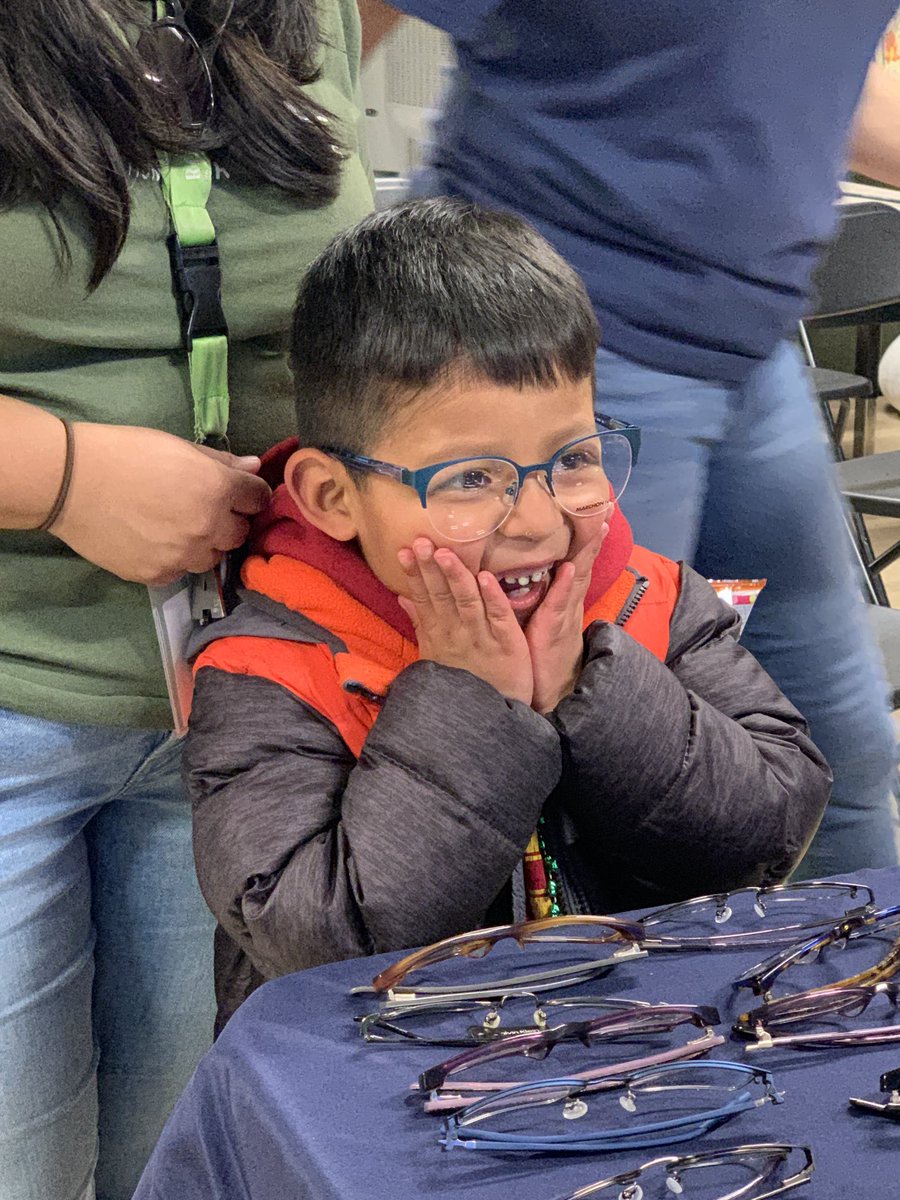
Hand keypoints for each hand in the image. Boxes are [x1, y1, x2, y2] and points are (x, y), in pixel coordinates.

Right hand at [52, 423, 270, 584]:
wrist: (71, 482)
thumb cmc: (125, 453)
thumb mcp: (178, 447)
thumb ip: (221, 462)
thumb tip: (254, 467)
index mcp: (217, 490)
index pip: (258, 499)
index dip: (250, 494)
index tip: (239, 493)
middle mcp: (208, 528)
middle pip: (240, 533)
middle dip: (229, 521)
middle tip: (203, 508)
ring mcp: (183, 556)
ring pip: (212, 557)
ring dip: (204, 544)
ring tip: (177, 527)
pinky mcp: (157, 576)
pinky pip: (180, 572)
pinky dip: (174, 560)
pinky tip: (155, 542)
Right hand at [396, 538, 533, 704]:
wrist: (491, 718)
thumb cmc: (465, 682)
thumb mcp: (435, 654)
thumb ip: (421, 623)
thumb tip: (402, 596)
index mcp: (439, 634)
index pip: (423, 599)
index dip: (415, 575)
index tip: (404, 550)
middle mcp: (457, 634)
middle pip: (442, 596)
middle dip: (430, 569)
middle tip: (420, 542)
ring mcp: (482, 638)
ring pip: (467, 602)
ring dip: (456, 577)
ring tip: (445, 554)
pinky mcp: (508, 644)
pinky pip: (499, 617)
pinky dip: (492, 597)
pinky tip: (484, 577)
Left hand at [525, 522, 608, 713]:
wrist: (551, 688)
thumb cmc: (543, 650)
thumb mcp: (543, 614)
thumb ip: (544, 591)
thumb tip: (540, 566)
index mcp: (566, 594)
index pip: (578, 556)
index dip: (586, 531)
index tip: (595, 503)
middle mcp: (570, 599)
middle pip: (586, 558)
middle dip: (595, 530)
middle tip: (606, 501)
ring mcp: (565, 613)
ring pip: (579, 575)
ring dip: (588, 549)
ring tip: (598, 523)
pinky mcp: (554, 628)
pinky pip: (560, 604)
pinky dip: (566, 585)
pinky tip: (570, 568)